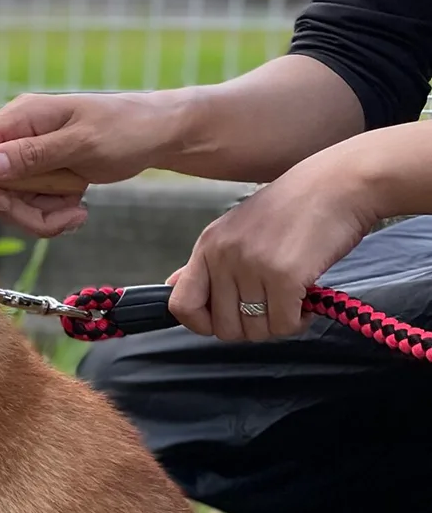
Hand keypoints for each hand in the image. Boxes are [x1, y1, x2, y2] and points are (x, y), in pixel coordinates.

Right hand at [0, 90, 185, 234]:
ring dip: (41, 218)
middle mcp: (18, 137)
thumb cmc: (126, 128)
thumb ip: (31, 155)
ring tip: (77, 212)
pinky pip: (31, 208)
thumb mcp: (81, 143)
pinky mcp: (43, 177)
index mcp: (20, 118)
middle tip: (57, 214)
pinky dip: (52, 217)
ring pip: (10, 204)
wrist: (159, 135)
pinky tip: (78, 210)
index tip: (4, 199)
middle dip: (19, 210)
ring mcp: (29, 159)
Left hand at [168, 149, 378, 341]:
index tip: (229, 319)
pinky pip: (282, 325)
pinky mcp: (285, 276)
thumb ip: (206, 263)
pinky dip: (298, 322)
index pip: (182, 304)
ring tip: (293, 301)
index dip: (201, 325)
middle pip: (224, 327)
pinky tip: (307, 304)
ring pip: (255, 330)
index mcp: (208, 244)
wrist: (342, 182)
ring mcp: (253, 265)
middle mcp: (224, 255)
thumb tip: (172, 286)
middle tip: (273, 308)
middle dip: (251, 327)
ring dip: (277, 325)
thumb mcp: (238, 228)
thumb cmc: (295, 206)